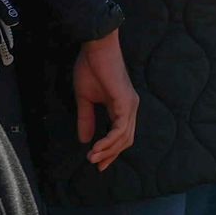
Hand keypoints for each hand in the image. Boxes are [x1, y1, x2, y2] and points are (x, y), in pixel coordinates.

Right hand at [73, 31, 137, 169]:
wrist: (95, 48)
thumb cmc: (91, 68)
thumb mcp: (85, 99)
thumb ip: (86, 119)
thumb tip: (85, 140)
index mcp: (122, 106)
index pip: (121, 135)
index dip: (111, 150)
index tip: (98, 163)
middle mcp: (130, 107)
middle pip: (125, 139)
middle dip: (111, 155)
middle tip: (96, 165)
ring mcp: (130, 105)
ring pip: (124, 137)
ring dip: (108, 150)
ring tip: (92, 158)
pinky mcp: (125, 102)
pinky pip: (120, 128)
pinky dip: (109, 140)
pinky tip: (97, 148)